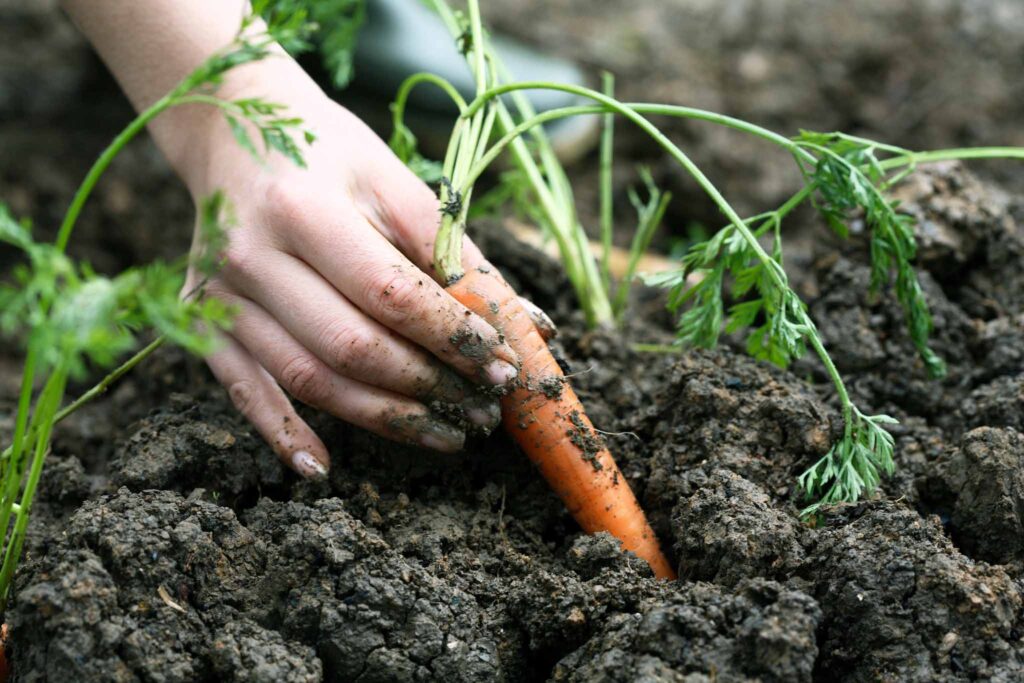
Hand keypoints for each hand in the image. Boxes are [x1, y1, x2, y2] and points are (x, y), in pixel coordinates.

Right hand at [178, 63, 519, 477]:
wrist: (231, 131)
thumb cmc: (328, 152)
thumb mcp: (395, 181)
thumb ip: (457, 253)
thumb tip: (527, 326)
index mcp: (303, 207)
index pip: (391, 293)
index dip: (453, 337)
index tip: (504, 365)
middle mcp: (251, 256)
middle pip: (352, 346)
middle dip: (429, 386)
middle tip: (483, 409)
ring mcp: (220, 296)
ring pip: (310, 379)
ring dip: (384, 418)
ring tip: (446, 434)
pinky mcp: (204, 322)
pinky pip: (244, 392)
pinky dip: (283, 434)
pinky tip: (324, 469)